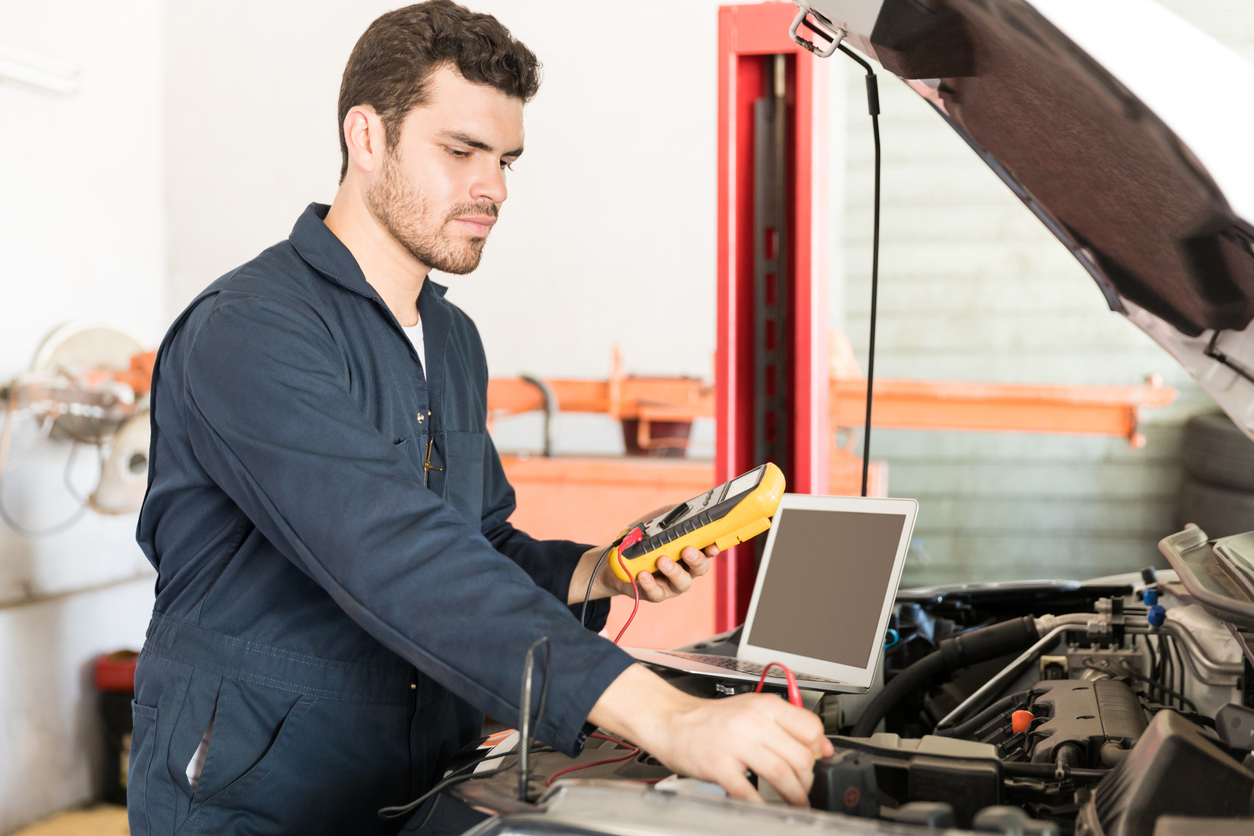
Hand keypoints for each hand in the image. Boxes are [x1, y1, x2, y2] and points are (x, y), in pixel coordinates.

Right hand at [589, 665, 832, 804]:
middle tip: (804, 787)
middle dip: (808, 779)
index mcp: (764, 705)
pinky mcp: (717, 764)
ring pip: (781, 773)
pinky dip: (762, 804)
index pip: (810, 727)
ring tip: (795, 802)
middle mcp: (752, 721)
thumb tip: (823, 747)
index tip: (817, 761)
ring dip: (795, 796)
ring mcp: (734, 743)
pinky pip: (748, 790)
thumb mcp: (753, 710)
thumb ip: (787, 725)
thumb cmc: (711, 719)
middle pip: (799, 755)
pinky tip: (765, 807)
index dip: (818, 750)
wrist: (671, 720)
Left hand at [595, 504, 716, 601]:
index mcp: (690, 551)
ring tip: (662, 560)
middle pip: (700, 568)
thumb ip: (673, 516)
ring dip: (674, 571)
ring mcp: (672, 584)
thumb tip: (685, 508)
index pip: (708, 550)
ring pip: (682, 582)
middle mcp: (686, 569)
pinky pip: (656, 592)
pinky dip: (650, 583)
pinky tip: (644, 574)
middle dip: (696, 559)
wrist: (618, 559)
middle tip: (687, 550)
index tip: (712, 545)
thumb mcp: (657, 523)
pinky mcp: (656, 594)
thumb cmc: (643, 540)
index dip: (713, 548)